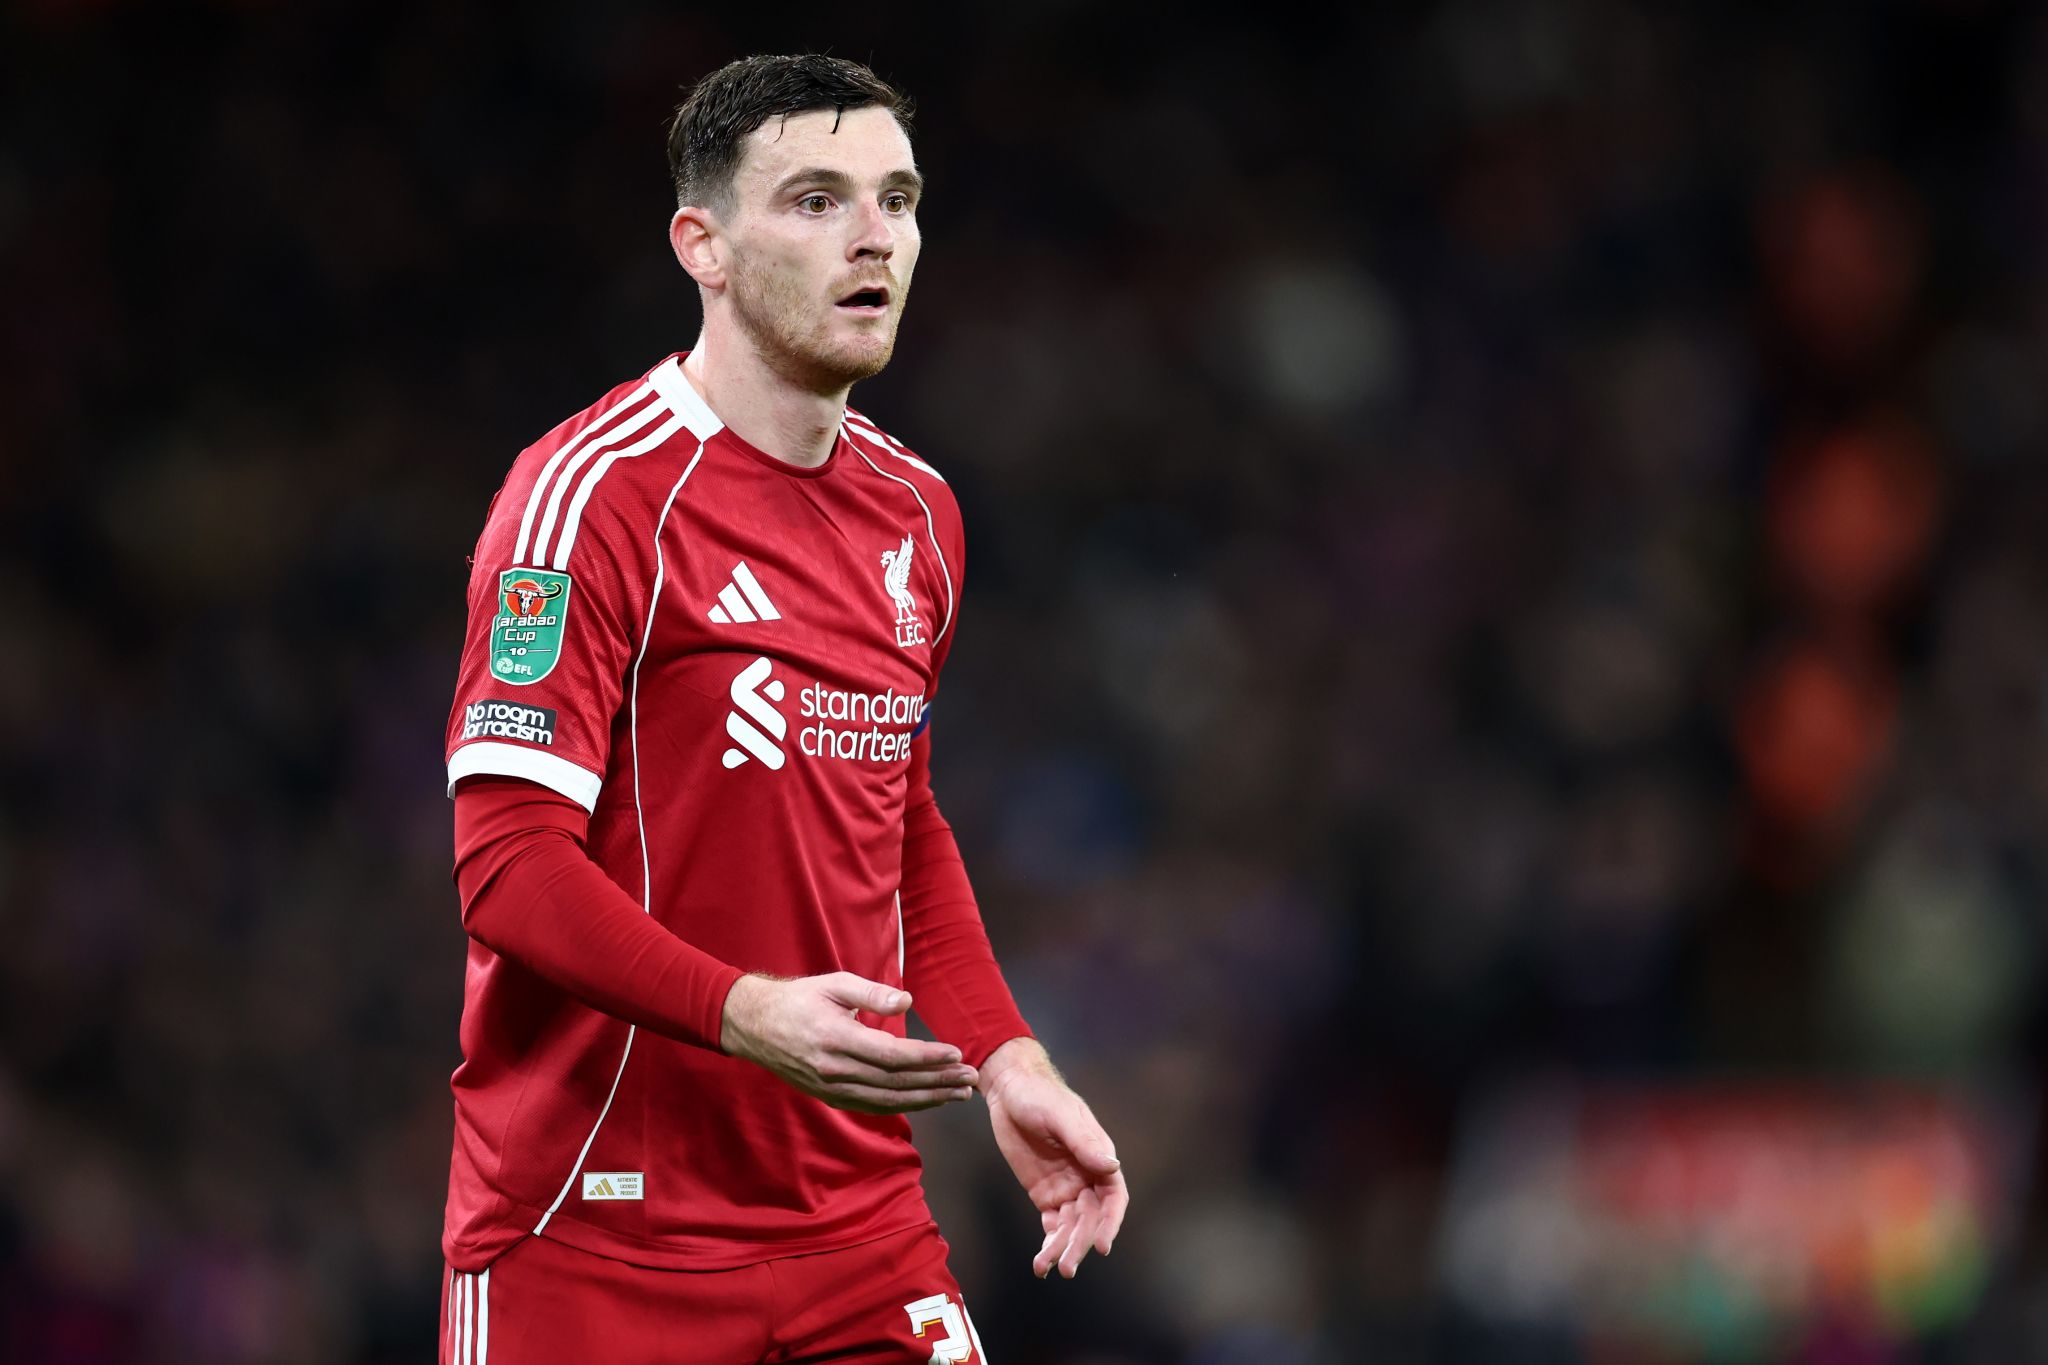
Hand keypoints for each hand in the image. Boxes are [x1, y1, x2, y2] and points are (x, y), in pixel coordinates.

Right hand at [719, 973, 978, 1114]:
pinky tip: (927, 1100)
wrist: (755, 1025)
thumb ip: (871, 994)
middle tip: (971, 1079)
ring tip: (959, 1094)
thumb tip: (907, 1002)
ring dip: (928, 1099)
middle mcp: (835, 1071)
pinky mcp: (831, 1097)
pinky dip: (904, 1106)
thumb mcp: (834, 984)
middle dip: (938, 1082)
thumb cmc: (799, 998)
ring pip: (888, 1101)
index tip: (957, 1054)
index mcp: (837, 1040)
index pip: (893, 1056)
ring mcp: (832, 1089)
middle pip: (897, 1083)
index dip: (928, 1058)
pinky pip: (873, 1106)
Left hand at [979, 1038, 1128, 1278]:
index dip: (1110, 1223)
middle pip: (1090, 1219)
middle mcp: (1086, 1177)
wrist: (1010, 1090)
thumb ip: (1084, 1142)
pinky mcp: (1044, 1193)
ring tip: (1046, 1268)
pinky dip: (1048, 1243)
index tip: (1101, 1246)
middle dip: (1081, 1244)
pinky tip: (1040, 1261)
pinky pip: (1051, 1223)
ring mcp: (1065, 1187)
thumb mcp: (1060, 1115)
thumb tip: (1112, 1166)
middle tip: (1068, 1267)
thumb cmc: (1040, 1095)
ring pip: (1070, 1226)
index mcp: (1098, 1157)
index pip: (1113, 1198)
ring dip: (1062, 1248)